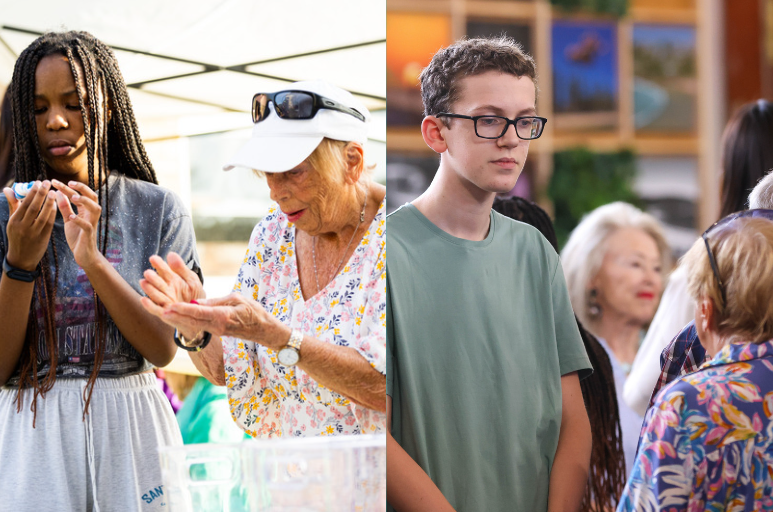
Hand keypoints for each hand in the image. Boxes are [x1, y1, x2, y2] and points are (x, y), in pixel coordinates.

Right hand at [3, 181, 57, 270]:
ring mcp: (33, 233)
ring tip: (53, 192)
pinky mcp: (43, 238)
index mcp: (14, 221)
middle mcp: (23, 227)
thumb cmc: (17, 236)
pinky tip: (56, 205)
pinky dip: (53, 213)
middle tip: (46, 182)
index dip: (32, 192)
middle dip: (40, 194)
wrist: (21, 258)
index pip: (24, 204)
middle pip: (33, 208)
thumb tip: (7, 188)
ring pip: (43, 215)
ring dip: (49, 203)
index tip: (37, 182)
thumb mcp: (13, 221)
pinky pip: (49, 223)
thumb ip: (13, 205)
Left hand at [52, 179, 101, 269]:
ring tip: (74, 197)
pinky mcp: (89, 234)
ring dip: (85, 201)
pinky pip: (88, 225)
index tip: (54, 181)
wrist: (84, 256)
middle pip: (92, 196)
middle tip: (69, 183)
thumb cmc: (78, 237)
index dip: (67, 187)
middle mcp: (91, 215)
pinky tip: (72, 217)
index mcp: (85, 211)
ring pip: (95, 208)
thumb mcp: (69, 220)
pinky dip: (80, 220)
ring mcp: (92, 224)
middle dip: (82, 188)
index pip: (79, 194)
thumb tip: (58, 193)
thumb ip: (65, 208)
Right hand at [140, 252, 203, 310]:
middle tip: (148, 272)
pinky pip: (155, 309)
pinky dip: (149, 306)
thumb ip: (181, 268)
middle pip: (158, 283)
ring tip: (143, 282)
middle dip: (153, 278)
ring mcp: (164, 301)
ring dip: (149, 289)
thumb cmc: (194, 294)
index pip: (164, 270)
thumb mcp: (191, 279)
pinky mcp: (165, 313)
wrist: (200, 312)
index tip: (153, 258)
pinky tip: (143, 299)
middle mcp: (166, 290)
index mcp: (172, 279)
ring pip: (155, 295)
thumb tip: (170, 254)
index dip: (158, 264)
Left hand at [147, 293, 288, 350]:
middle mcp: (216, 326)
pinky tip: (175, 315)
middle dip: (174, 315)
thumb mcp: (237, 300)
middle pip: (191, 320)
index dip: (183, 309)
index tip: (170, 306)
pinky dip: (186, 319)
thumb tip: (196, 302)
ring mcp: (215, 330)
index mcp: (222, 316)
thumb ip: (216, 301)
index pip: (199, 312)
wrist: (263, 330)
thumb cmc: (253, 312)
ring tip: (161, 310)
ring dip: (176, 318)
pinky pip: (198, 325)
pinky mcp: (215, 331)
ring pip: (192, 324)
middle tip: (158, 309)